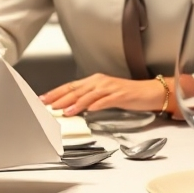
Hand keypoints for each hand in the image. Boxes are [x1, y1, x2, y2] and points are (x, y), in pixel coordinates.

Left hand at [41, 73, 165, 116]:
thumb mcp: (104, 94)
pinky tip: (90, 110)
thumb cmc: (127, 94)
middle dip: (60, 98)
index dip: (56, 92)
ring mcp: (110, 88)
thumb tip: (72, 106)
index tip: (44, 99)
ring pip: (88, 95)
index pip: (71, 86)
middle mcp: (100, 82)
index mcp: (94, 81)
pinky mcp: (120, 95)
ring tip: (65, 111)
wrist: (149, 92)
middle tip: (48, 105)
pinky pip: (106, 100)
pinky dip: (97, 105)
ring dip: (76, 104)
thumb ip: (89, 98)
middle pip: (76, 90)